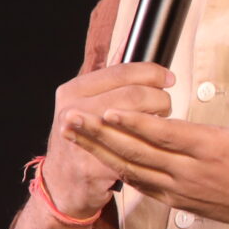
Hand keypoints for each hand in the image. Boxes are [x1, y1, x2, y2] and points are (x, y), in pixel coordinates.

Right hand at [40, 61, 174, 217]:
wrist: (62, 184)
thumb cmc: (80, 138)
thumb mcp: (84, 101)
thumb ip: (107, 75)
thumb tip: (125, 44)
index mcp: (73, 90)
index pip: (122, 71)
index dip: (152, 72)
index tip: (167, 78)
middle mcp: (74, 111)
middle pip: (134, 94)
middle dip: (159, 99)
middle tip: (165, 106)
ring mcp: (82, 139)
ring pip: (138, 121)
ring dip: (158, 121)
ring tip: (160, 123)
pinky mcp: (96, 165)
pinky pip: (135, 149)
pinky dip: (151, 145)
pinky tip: (153, 144)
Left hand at [65, 55, 228, 228]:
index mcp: (212, 149)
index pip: (165, 135)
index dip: (134, 123)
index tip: (107, 111)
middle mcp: (191, 172)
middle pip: (138, 152)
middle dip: (101, 135)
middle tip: (72, 119)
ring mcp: (181, 189)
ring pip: (133, 170)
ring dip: (101, 152)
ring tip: (74, 136)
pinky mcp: (178, 201)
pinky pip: (141, 185)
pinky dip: (118, 170)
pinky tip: (100, 157)